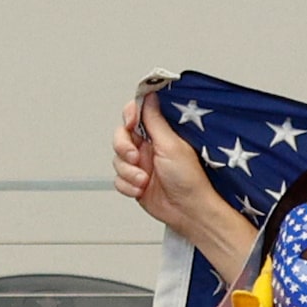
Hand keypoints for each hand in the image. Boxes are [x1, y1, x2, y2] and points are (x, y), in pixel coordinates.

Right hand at [112, 91, 218, 238]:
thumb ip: (155, 120)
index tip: (131, 122)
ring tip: (144, 179)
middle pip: (121, 137)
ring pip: (117, 160)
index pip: (137, 114)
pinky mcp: (134, 182)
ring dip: (128, 172)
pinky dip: (128, 186)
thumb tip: (149, 96)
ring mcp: (140, 165)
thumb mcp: (171, 145)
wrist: (188, 211)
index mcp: (159, 134)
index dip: (130, 116)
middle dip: (124, 147)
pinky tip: (141, 189)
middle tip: (135, 157)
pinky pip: (118, 180)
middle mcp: (148, 147)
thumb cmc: (189, 180)